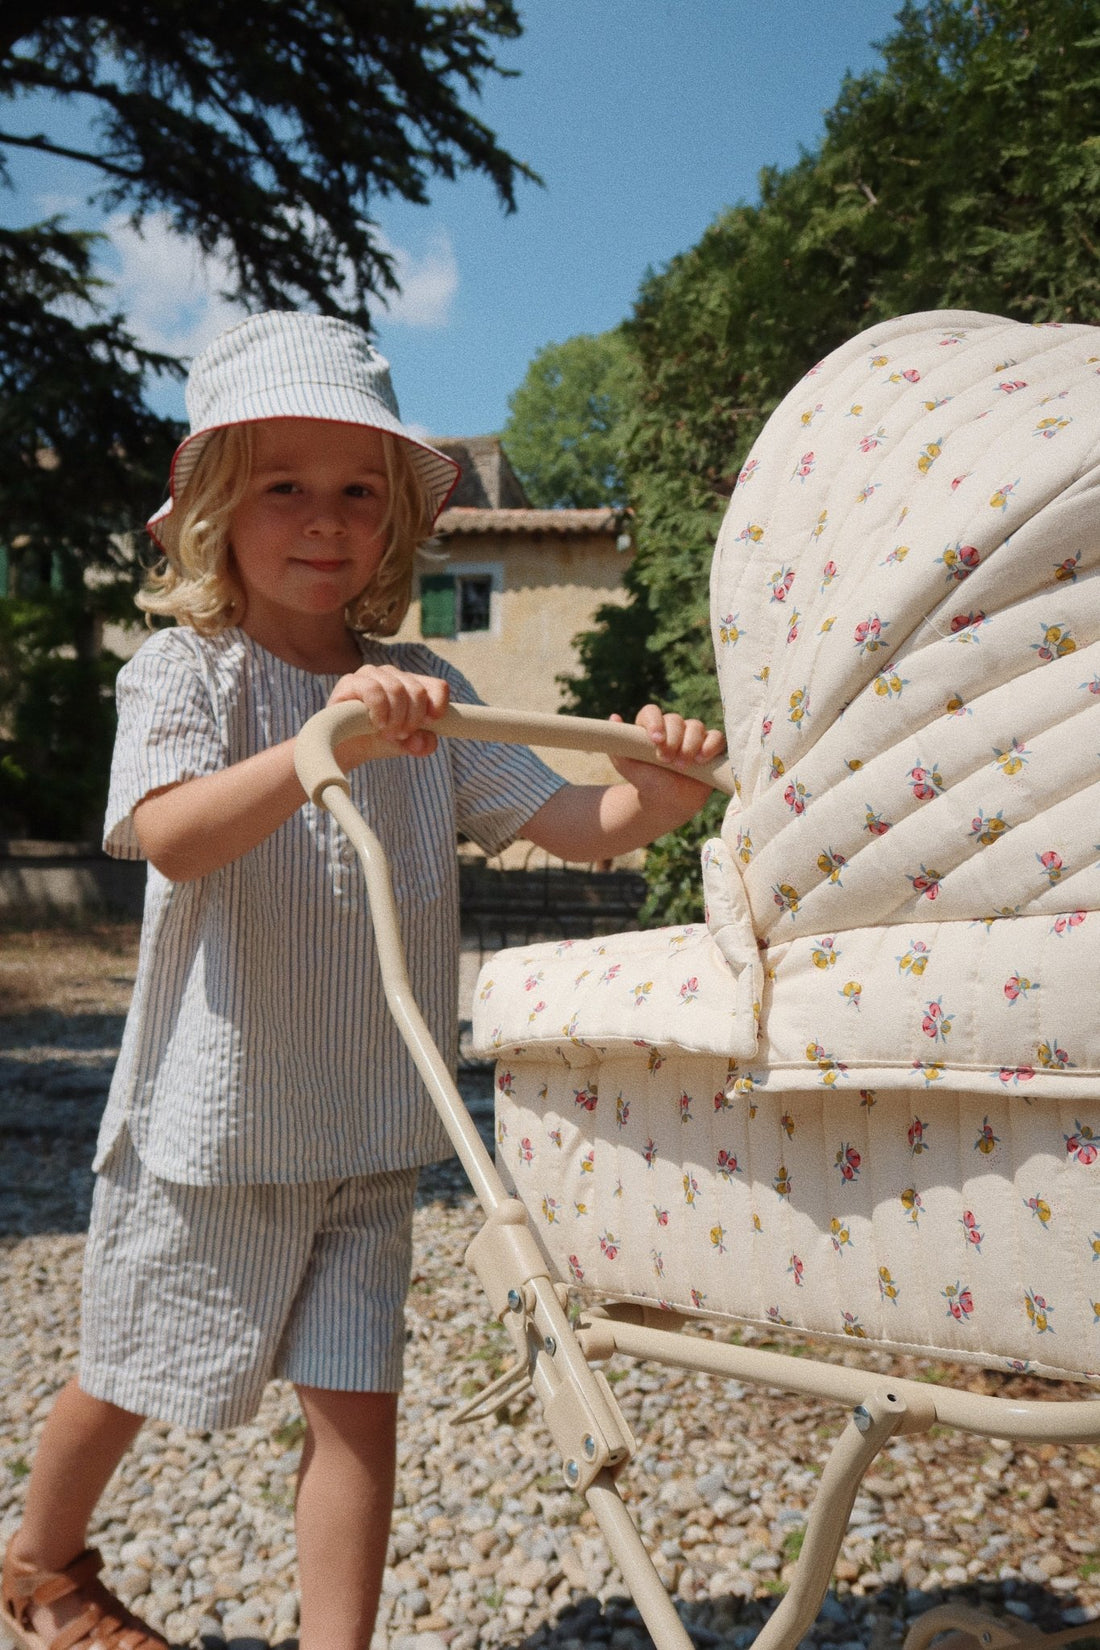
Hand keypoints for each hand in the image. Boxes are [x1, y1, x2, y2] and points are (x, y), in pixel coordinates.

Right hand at [326, 665, 449, 767]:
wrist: (345, 749)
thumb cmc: (377, 741)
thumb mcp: (406, 745)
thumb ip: (421, 744)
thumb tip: (425, 740)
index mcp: (411, 685)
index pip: (437, 686)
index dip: (438, 705)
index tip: (430, 724)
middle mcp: (392, 675)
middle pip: (417, 691)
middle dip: (413, 719)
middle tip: (401, 735)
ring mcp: (370, 675)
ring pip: (397, 688)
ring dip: (395, 717)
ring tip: (387, 733)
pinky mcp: (350, 681)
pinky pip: (373, 689)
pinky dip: (379, 710)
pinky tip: (377, 724)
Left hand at [609, 704, 725, 810]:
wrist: (667, 802)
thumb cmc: (647, 781)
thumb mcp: (627, 767)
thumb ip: (619, 746)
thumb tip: (614, 718)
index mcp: (651, 727)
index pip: (652, 712)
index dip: (654, 722)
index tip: (655, 740)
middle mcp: (673, 728)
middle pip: (675, 719)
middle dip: (673, 739)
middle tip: (667, 760)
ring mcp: (693, 736)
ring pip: (696, 726)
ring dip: (690, 744)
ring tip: (683, 765)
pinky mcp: (710, 747)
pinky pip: (716, 737)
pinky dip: (711, 745)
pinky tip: (702, 759)